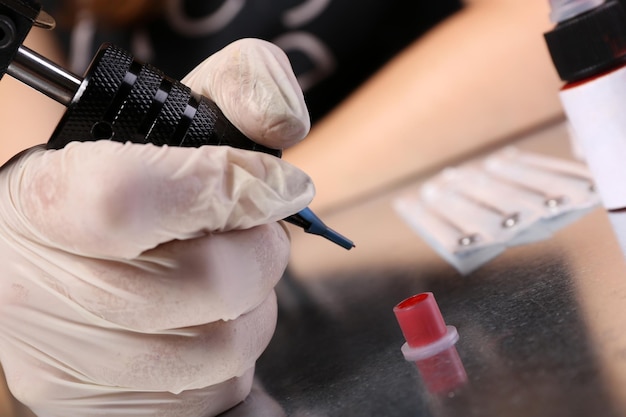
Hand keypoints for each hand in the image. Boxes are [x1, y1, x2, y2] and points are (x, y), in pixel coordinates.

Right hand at [0, 38, 312, 416]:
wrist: (57, 257)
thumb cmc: (121, 181)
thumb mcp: (168, 115)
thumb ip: (237, 89)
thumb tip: (284, 124)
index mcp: (46, 201)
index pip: (130, 198)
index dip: (225, 188)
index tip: (280, 183)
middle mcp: (40, 288)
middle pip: (206, 284)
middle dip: (264, 252)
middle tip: (257, 232)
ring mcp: (68, 361)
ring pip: (221, 350)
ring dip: (254, 308)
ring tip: (231, 278)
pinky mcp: (99, 407)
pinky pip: (211, 396)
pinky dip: (233, 358)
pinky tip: (207, 322)